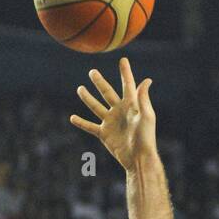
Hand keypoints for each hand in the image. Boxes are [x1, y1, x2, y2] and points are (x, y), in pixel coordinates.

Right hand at [70, 56, 155, 170]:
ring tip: (80, 89)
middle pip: (107, 93)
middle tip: (92, 72)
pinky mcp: (104, 134)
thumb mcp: (146, 116)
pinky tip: (72, 117)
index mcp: (131, 105)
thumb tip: (146, 80)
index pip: (127, 85)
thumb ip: (143, 98)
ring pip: (96, 107)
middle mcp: (119, 111)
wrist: (138, 158)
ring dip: (87, 98)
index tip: (123, 60)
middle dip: (100, 82)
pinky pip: (90, 126)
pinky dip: (81, 122)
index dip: (125, 73)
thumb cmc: (146, 137)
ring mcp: (110, 122)